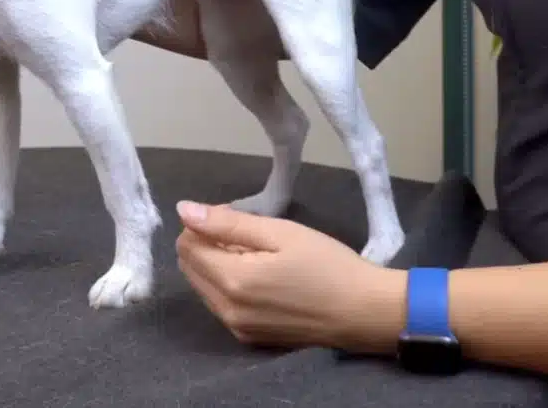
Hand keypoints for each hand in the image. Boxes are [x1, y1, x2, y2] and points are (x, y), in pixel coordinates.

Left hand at [174, 200, 405, 353]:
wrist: (364, 312)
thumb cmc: (327, 264)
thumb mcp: (281, 233)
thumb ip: (228, 222)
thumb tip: (183, 210)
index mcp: (233, 280)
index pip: (187, 245)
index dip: (203, 223)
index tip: (233, 215)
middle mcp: (227, 309)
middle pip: (190, 266)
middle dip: (206, 242)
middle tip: (245, 232)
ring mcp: (237, 328)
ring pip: (203, 286)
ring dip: (216, 264)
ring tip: (256, 254)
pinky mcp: (249, 338)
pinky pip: (220, 304)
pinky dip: (228, 285)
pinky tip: (261, 276)